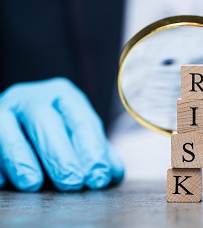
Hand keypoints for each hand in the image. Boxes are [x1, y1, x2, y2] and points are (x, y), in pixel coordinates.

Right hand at [0, 77, 123, 190]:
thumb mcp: (79, 133)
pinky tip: (6, 182)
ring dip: (22, 159)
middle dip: (59, 155)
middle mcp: (32, 98)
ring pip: (7, 128)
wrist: (22, 117)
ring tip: (35, 184)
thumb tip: (113, 172)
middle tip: (72, 183)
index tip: (99, 176)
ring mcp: (4, 109)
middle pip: (44, 120)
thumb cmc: (57, 129)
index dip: (91, 149)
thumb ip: (96, 150)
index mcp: (64, 97)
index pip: (81, 119)